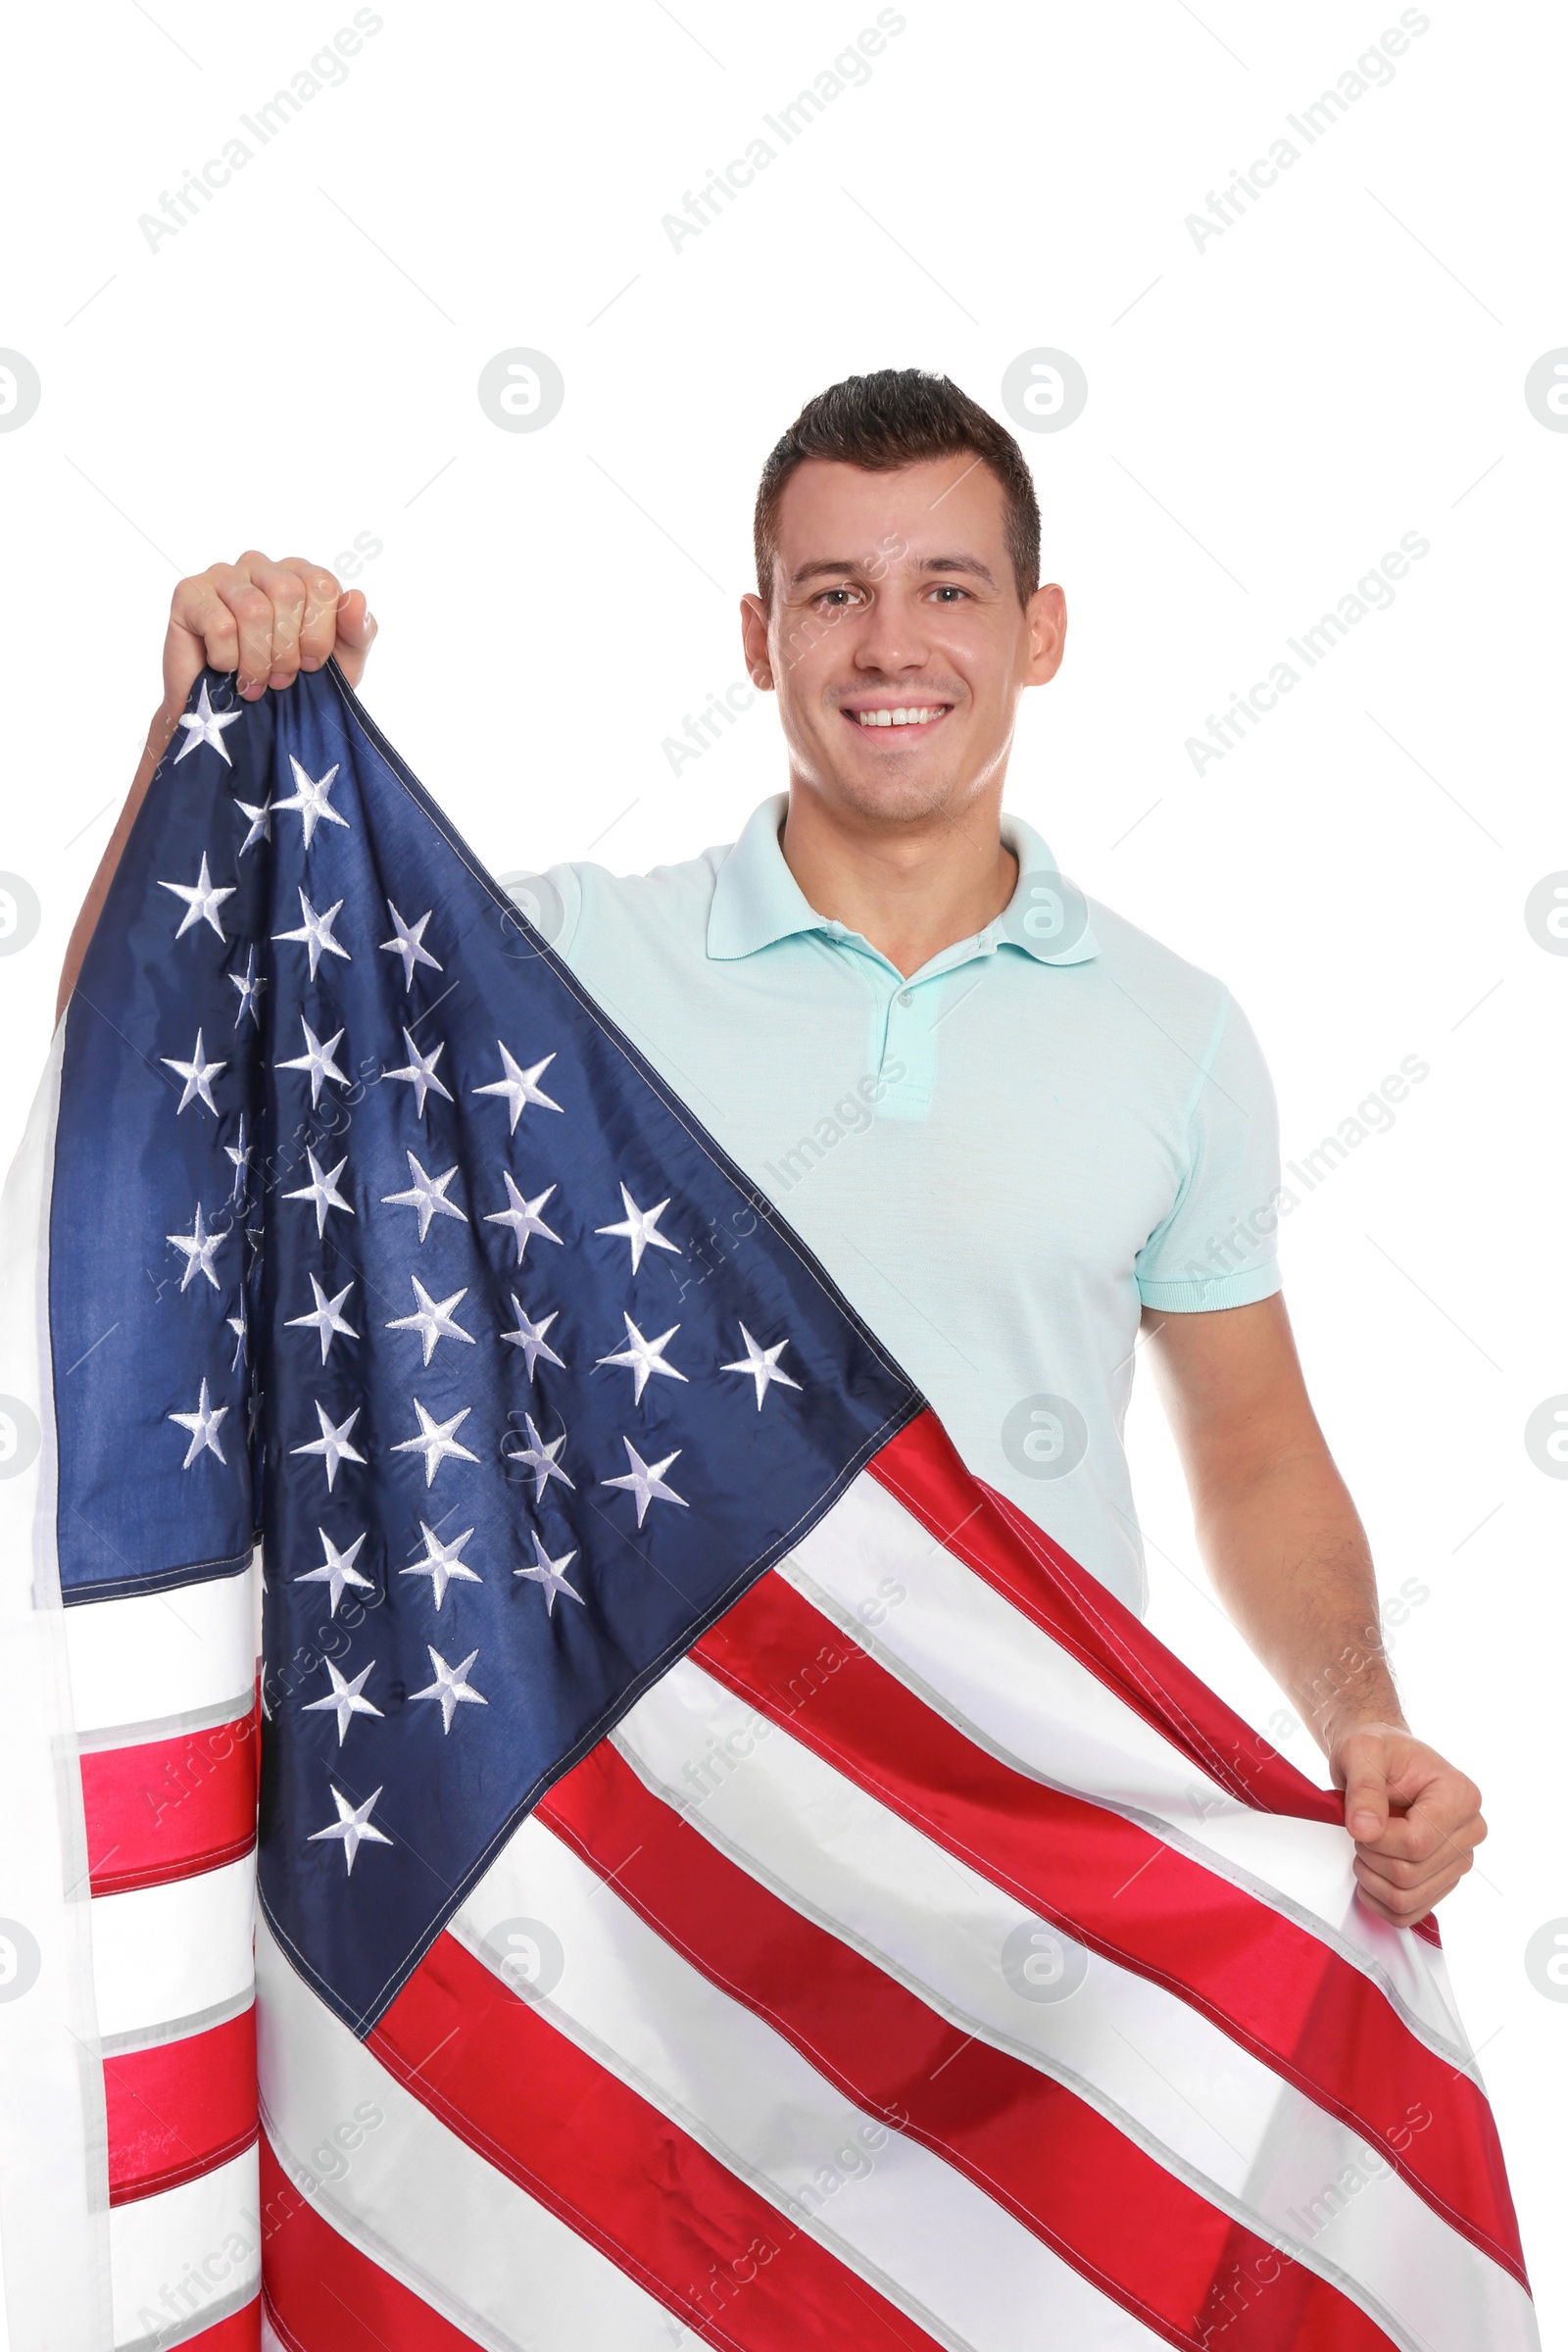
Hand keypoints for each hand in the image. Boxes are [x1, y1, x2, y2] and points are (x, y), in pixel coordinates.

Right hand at [160, 551, 377, 724]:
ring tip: (256, 682)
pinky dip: (228, 659)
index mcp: (299, 575)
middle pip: (288, 592)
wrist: (235, 719)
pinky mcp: (189, 594)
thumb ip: (358, 632)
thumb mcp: (340, 666)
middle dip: (288, 648)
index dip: (320, 633)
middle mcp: (261, 566)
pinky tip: (225, 670)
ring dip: (258, 659)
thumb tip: (356, 597)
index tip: (312, 665)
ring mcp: (223, 576)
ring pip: (253, 608)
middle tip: (282, 679)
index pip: (322, 584)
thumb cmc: (291, 687)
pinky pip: (219, 624)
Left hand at [1331, 1721, 1484, 1926]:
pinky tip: (1371, 1872)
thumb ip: (1364, 1789)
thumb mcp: (1362, 1752)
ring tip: (1366, 1846)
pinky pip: (1408, 1913)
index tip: (1361, 1820)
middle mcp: (1468, 1831)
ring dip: (1372, 1878)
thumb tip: (1366, 1829)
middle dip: (1371, 1855)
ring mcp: (1458, 1860)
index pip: (1417, 1843)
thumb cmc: (1378, 1752)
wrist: (1381, 1760)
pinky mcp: (1442, 1881)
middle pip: (1411, 1874)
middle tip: (1361, 1829)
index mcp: (1460, 1797)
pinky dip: (1380, 1900)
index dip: (1377, 1839)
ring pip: (1408, 1898)